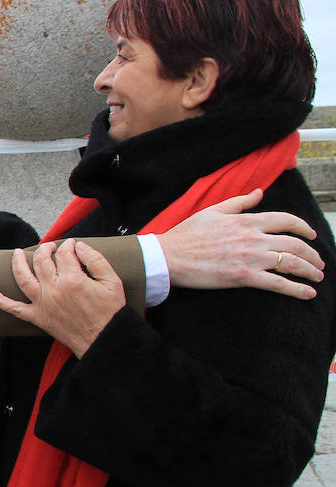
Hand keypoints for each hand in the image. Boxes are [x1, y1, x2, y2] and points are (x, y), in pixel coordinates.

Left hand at [0, 239, 125, 356]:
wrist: (103, 339)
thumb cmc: (110, 311)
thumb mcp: (112, 282)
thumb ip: (95, 260)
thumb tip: (78, 246)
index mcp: (72, 280)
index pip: (64, 254)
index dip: (68, 246)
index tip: (72, 245)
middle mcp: (53, 290)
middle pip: (41, 261)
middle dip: (45, 250)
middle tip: (50, 246)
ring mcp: (42, 304)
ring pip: (23, 278)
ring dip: (17, 263)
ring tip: (17, 253)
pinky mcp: (37, 318)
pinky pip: (14, 309)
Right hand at [156, 190, 323, 298]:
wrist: (168, 256)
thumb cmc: (186, 234)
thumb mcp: (213, 211)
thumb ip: (240, 202)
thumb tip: (259, 192)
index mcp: (247, 221)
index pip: (286, 220)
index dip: (304, 228)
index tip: (311, 235)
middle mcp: (253, 238)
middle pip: (295, 244)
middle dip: (312, 254)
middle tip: (318, 262)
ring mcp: (250, 258)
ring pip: (292, 262)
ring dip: (310, 270)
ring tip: (317, 276)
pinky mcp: (243, 277)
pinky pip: (278, 284)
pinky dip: (297, 289)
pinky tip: (308, 293)